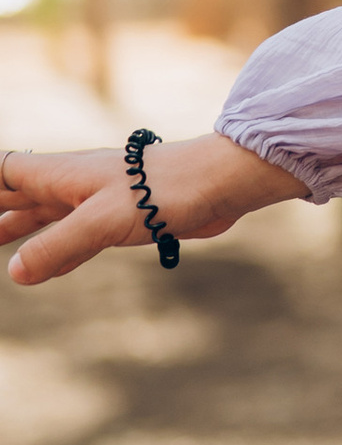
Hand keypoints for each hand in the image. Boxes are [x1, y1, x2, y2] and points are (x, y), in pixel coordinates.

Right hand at [0, 134, 306, 286]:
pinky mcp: (124, 218)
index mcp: (60, 174)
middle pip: (21, 194)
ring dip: (23, 230)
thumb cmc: (162, 190)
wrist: (218, 184)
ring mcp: (99, 200)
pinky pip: (79, 237)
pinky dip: (59, 253)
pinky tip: (48, 270)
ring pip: (49, 215)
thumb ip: (57, 246)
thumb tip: (15, 272)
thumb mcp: (101, 222)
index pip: (6, 172)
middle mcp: (74, 183)